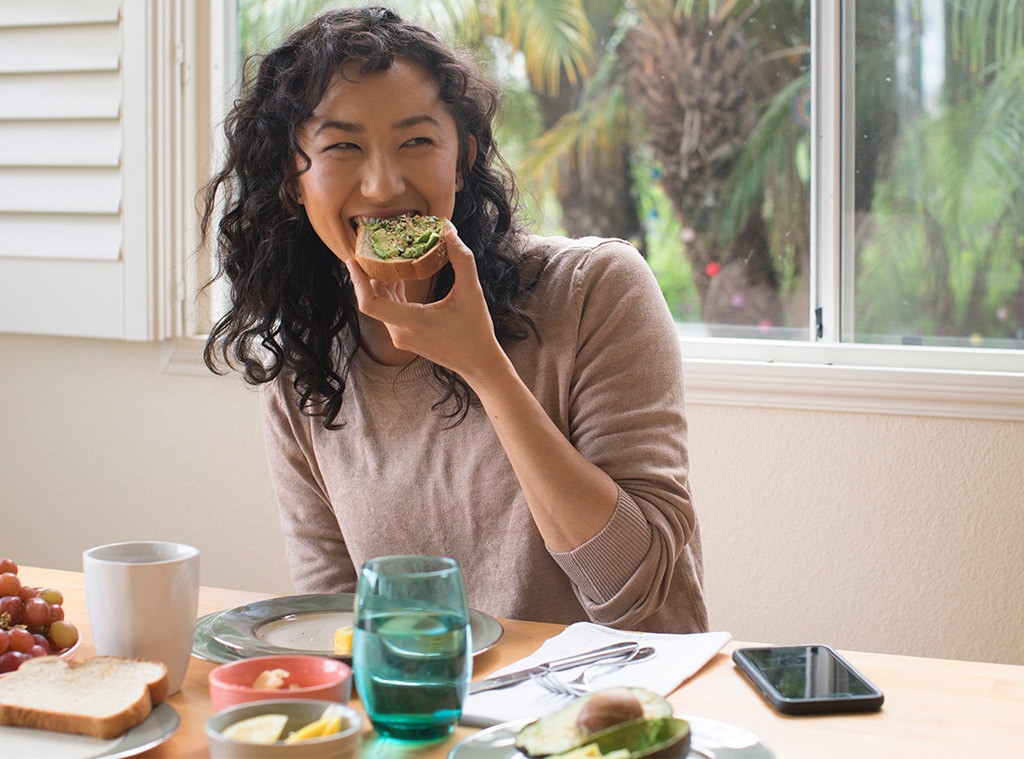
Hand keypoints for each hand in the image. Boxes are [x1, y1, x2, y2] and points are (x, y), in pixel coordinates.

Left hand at [345, 224, 504, 380]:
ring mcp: (401, 337)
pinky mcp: (405, 338)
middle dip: (370, 274)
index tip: (352, 261)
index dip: (358, 282)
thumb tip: (447, 230)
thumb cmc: (476, 330)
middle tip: (371, 249)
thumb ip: (461, 258)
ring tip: (386, 258)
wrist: (478, 362)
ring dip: (382, 283)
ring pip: (381, 306)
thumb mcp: (472, 291)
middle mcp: (400, 332)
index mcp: (411, 321)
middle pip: (373, 300)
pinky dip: (392, 294)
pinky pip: (390, 312)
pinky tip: (399, 276)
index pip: (370, 304)